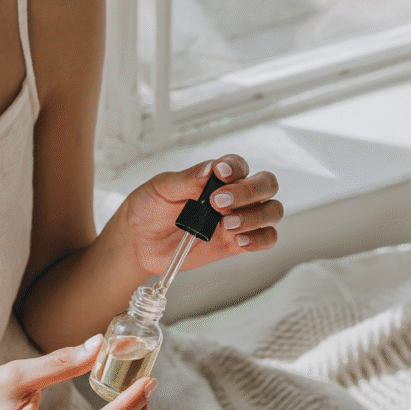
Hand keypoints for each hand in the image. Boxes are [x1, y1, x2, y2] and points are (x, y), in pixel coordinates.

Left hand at [119, 155, 282, 276]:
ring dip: (255, 216)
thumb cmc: (148, 209)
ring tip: (226, 224)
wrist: (138, 242)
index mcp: (215, 177)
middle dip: (249, 192)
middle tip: (219, 202)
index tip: (220, 174)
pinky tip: (240, 240)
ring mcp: (237, 219)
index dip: (235, 167)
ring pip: (271, 211)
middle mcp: (233, 195)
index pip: (239, 165)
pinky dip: (259, 239)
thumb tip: (209, 168)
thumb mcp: (161, 188)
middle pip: (266, 185)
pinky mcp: (236, 243)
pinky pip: (265, 239)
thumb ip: (187, 178)